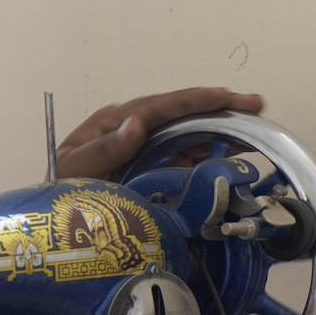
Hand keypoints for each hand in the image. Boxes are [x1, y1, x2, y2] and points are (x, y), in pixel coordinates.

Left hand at [55, 88, 263, 180]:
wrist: (59, 218)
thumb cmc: (61, 187)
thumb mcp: (74, 168)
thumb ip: (103, 149)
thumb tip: (136, 124)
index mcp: (114, 122)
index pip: (160, 105)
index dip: (194, 99)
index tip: (223, 96)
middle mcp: (134, 129)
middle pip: (183, 113)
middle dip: (220, 108)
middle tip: (255, 106)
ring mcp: (148, 147)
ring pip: (192, 132)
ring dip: (224, 130)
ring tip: (256, 131)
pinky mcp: (157, 166)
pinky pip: (190, 156)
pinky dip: (215, 153)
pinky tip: (237, 154)